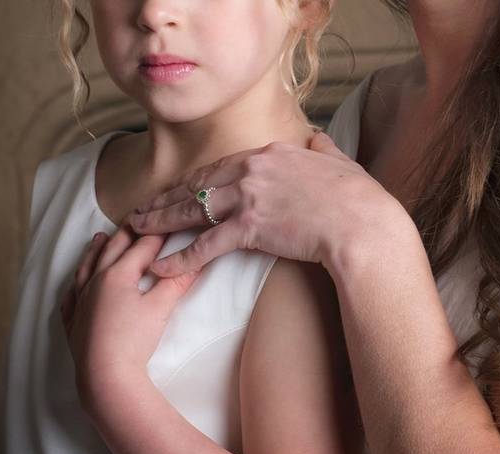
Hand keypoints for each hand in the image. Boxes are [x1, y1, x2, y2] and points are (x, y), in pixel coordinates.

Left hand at [60, 227, 200, 414]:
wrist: (106, 376)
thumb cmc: (133, 340)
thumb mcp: (161, 308)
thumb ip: (177, 282)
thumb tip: (198, 262)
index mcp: (117, 275)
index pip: (141, 248)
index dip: (156, 234)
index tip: (167, 221)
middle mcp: (94, 282)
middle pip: (110, 251)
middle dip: (124, 234)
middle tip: (134, 220)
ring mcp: (80, 302)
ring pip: (86, 269)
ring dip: (94, 251)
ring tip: (98, 238)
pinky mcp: (73, 322)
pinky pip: (70, 297)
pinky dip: (75, 286)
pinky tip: (76, 285)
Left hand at [125, 132, 408, 276]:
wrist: (363, 225)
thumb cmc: (359, 200)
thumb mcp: (340, 163)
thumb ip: (323, 150)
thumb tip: (319, 140)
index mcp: (270, 153)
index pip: (220, 167)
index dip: (193, 181)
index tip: (175, 191)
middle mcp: (252, 169)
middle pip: (197, 184)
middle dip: (165, 198)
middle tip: (141, 209)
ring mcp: (249, 197)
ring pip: (192, 210)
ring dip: (160, 221)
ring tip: (136, 231)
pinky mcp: (250, 228)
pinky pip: (205, 245)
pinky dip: (180, 257)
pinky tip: (159, 267)